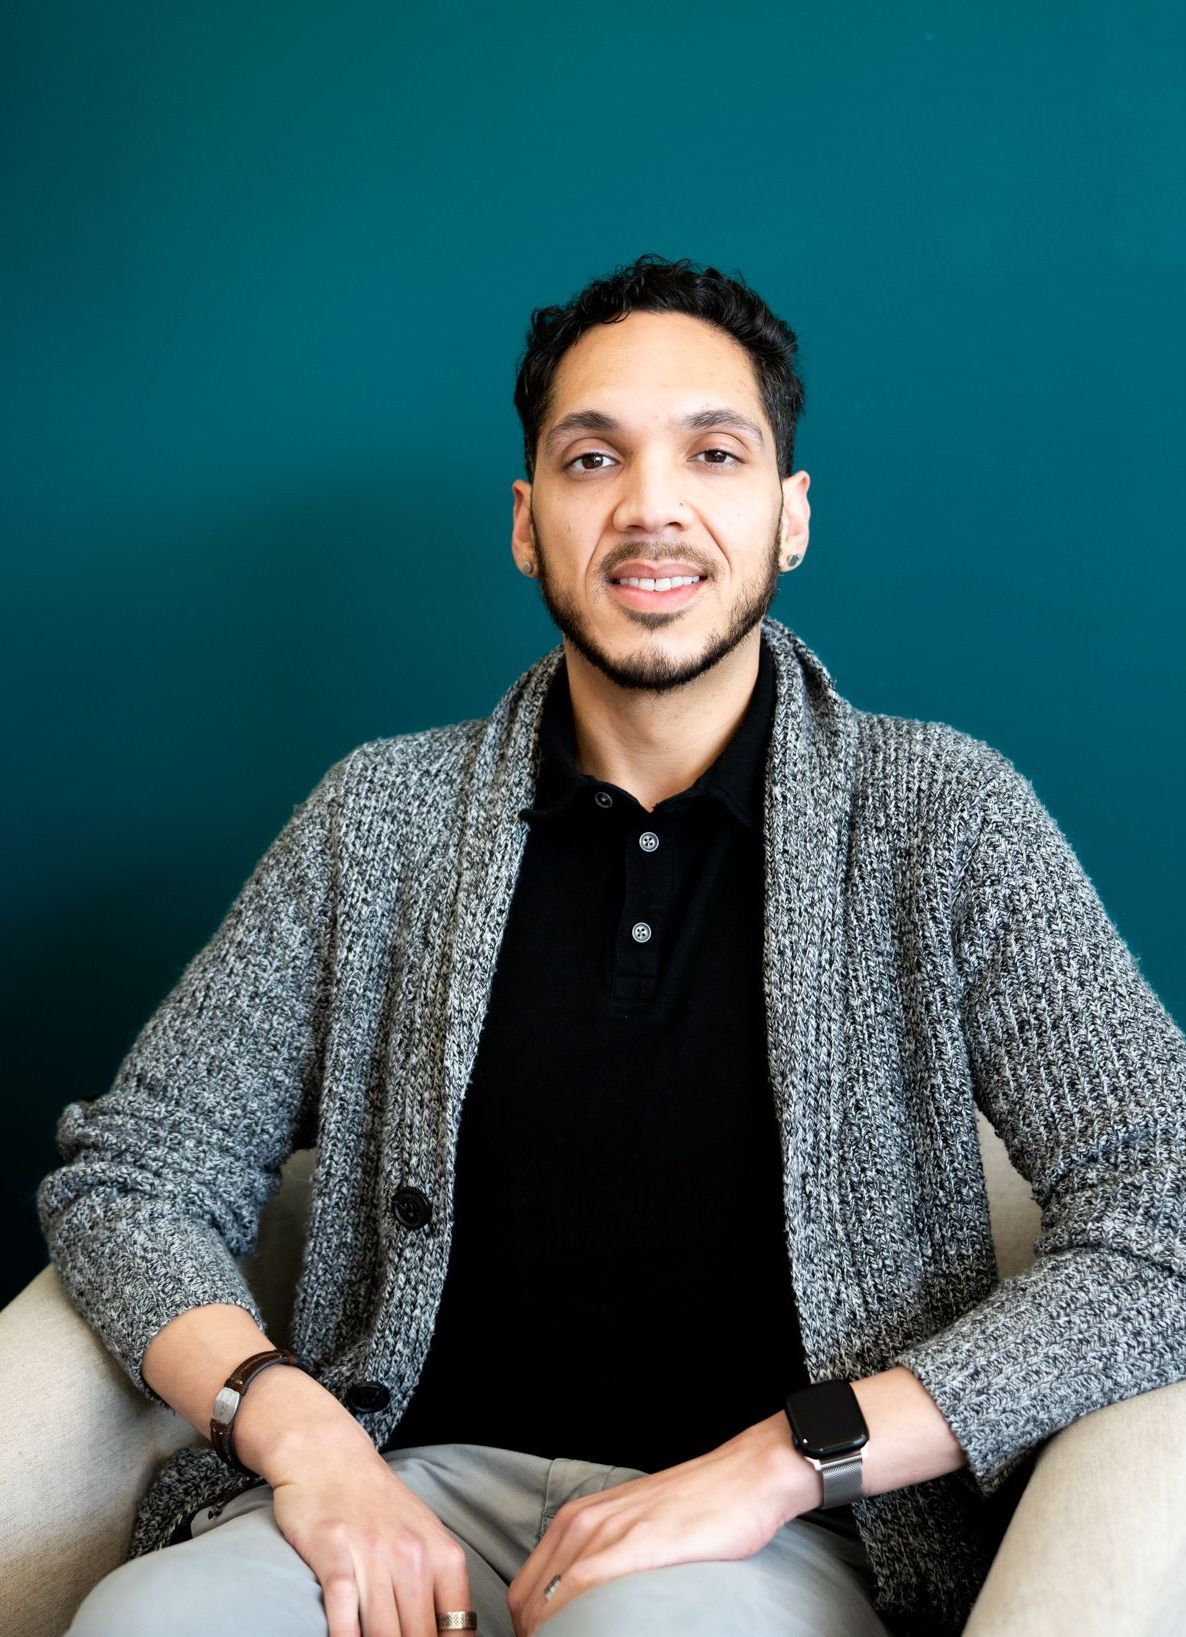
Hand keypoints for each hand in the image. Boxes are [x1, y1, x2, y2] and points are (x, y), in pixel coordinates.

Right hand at [270, 1441, 474, 1636]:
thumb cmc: (377, 1503)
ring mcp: (373, 1557)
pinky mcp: (334, 1557)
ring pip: (383, 1635)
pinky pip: (344, 1617)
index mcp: (443, 1555)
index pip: (457, 1630)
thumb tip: (452, 1635)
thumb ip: (438, 1586)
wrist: (328, 1455)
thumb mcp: (423, 1536)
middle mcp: (413, 1557)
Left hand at [506, 1412, 812, 1634]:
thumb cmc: (698, 1507)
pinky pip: (582, 1588)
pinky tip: (595, 1634)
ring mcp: (607, 1530)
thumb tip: (586, 1600)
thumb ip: (604, 1555)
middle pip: (527, 1601)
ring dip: (553, 1632)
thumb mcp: (633, 1527)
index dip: (531, 1626)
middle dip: (538, 1633)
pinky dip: (576, 1621)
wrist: (745, 1476)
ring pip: (547, 1600)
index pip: (525, 1589)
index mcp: (577, 1518)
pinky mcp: (636, 1542)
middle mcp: (583, 1522)